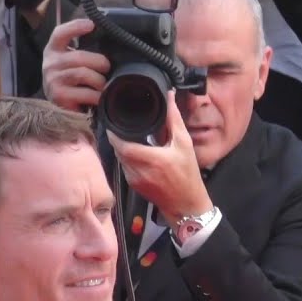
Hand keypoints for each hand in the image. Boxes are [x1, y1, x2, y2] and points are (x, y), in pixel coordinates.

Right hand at [42, 19, 110, 112]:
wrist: (57, 109)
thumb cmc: (69, 82)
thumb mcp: (70, 63)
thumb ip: (81, 51)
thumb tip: (105, 39)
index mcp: (52, 50)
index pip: (60, 33)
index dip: (75, 27)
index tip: (92, 25)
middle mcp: (50, 64)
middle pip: (79, 57)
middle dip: (100, 62)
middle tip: (107, 69)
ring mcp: (53, 80)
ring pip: (83, 73)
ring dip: (99, 80)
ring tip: (102, 85)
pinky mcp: (59, 97)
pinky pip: (86, 93)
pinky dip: (96, 96)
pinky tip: (97, 98)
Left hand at [106, 91, 211, 224]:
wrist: (186, 204)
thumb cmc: (188, 174)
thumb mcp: (184, 144)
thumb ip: (174, 120)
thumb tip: (170, 96)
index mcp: (152, 159)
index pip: (122, 146)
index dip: (114, 135)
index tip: (113, 122)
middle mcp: (139, 171)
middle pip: (118, 151)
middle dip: (117, 139)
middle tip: (119, 126)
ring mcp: (134, 180)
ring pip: (120, 159)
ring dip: (122, 149)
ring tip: (127, 137)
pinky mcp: (133, 186)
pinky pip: (124, 167)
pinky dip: (127, 159)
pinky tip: (135, 153)